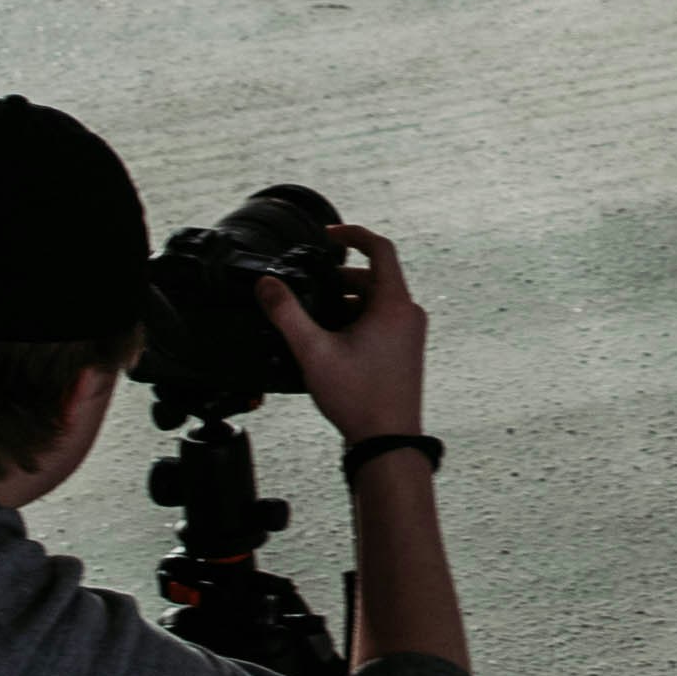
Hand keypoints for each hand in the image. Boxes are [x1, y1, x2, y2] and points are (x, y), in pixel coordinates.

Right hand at [260, 218, 430, 449]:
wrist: (387, 441)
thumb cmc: (359, 399)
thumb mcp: (313, 351)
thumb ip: (286, 314)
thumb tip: (266, 284)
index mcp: (394, 304)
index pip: (380, 248)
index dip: (352, 234)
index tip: (328, 235)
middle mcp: (408, 314)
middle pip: (373, 276)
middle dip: (339, 277)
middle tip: (310, 286)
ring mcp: (409, 333)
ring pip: (376, 299)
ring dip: (346, 300)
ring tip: (315, 317)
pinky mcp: (405, 350)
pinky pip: (381, 319)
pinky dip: (356, 318)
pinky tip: (331, 339)